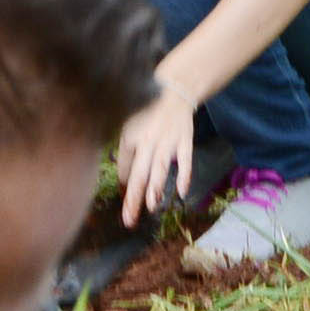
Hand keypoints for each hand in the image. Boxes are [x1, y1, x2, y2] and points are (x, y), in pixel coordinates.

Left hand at [117, 86, 206, 224]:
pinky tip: (182, 193)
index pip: (124, 170)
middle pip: (138, 175)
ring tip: (151, 207)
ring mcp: (167, 142)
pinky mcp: (184, 141)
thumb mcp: (129, 127)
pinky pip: (185, 160)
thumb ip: (126, 153)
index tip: (126, 202)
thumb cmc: (148, 112)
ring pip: (159, 169)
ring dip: (155, 189)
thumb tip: (125, 182)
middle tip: (128, 221)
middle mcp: (146, 142)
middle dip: (132, 200)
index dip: (124, 188)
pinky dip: (184, 176)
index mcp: (129, 138)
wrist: (174, 90)